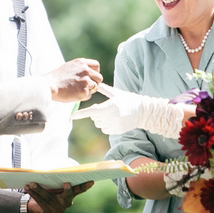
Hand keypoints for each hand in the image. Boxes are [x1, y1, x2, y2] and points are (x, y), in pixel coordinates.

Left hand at [25, 181, 93, 212]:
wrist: (46, 210)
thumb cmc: (54, 193)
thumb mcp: (60, 189)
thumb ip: (63, 182)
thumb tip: (65, 167)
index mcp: (71, 196)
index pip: (80, 190)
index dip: (85, 186)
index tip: (90, 181)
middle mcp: (65, 203)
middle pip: (66, 196)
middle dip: (67, 190)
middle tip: (67, 184)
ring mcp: (56, 208)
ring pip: (48, 198)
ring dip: (39, 189)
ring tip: (31, 182)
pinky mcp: (46, 211)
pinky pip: (39, 201)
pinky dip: (32, 193)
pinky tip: (26, 186)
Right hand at [45, 58, 101, 102]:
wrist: (49, 86)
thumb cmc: (56, 78)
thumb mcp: (69, 67)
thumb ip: (79, 69)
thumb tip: (88, 74)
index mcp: (81, 62)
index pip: (96, 65)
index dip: (95, 72)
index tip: (91, 77)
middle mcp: (85, 70)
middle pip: (99, 77)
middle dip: (95, 83)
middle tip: (86, 87)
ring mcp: (86, 80)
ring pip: (95, 87)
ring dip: (88, 90)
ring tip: (77, 91)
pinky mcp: (84, 91)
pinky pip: (88, 95)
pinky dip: (83, 97)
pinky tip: (73, 95)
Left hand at [71, 83, 191, 137]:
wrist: (142, 112)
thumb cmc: (128, 99)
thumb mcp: (116, 93)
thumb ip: (105, 89)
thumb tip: (95, 83)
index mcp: (110, 106)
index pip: (92, 111)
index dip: (80, 114)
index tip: (70, 116)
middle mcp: (111, 117)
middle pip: (94, 117)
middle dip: (96, 113)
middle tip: (104, 107)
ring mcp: (114, 125)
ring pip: (98, 124)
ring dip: (100, 119)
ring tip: (111, 113)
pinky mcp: (116, 131)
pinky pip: (104, 129)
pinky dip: (106, 125)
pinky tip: (114, 119)